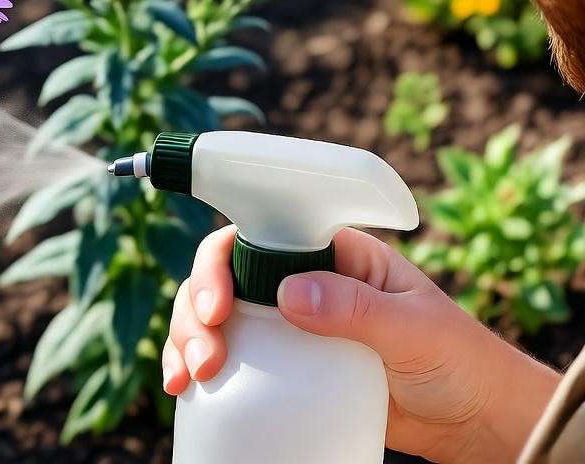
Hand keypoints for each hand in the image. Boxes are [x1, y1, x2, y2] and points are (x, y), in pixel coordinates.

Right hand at [162, 225, 560, 463]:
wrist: (473, 422)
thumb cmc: (461, 362)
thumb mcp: (415, 330)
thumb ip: (355, 308)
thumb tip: (288, 293)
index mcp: (333, 253)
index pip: (258, 234)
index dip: (221, 262)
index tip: (216, 305)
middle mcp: (302, 280)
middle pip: (223, 275)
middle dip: (197, 310)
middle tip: (204, 355)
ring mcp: (288, 325)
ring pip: (214, 314)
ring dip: (188, 338)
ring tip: (191, 377)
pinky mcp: (284, 366)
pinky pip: (230, 356)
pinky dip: (196, 366)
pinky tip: (185, 388)